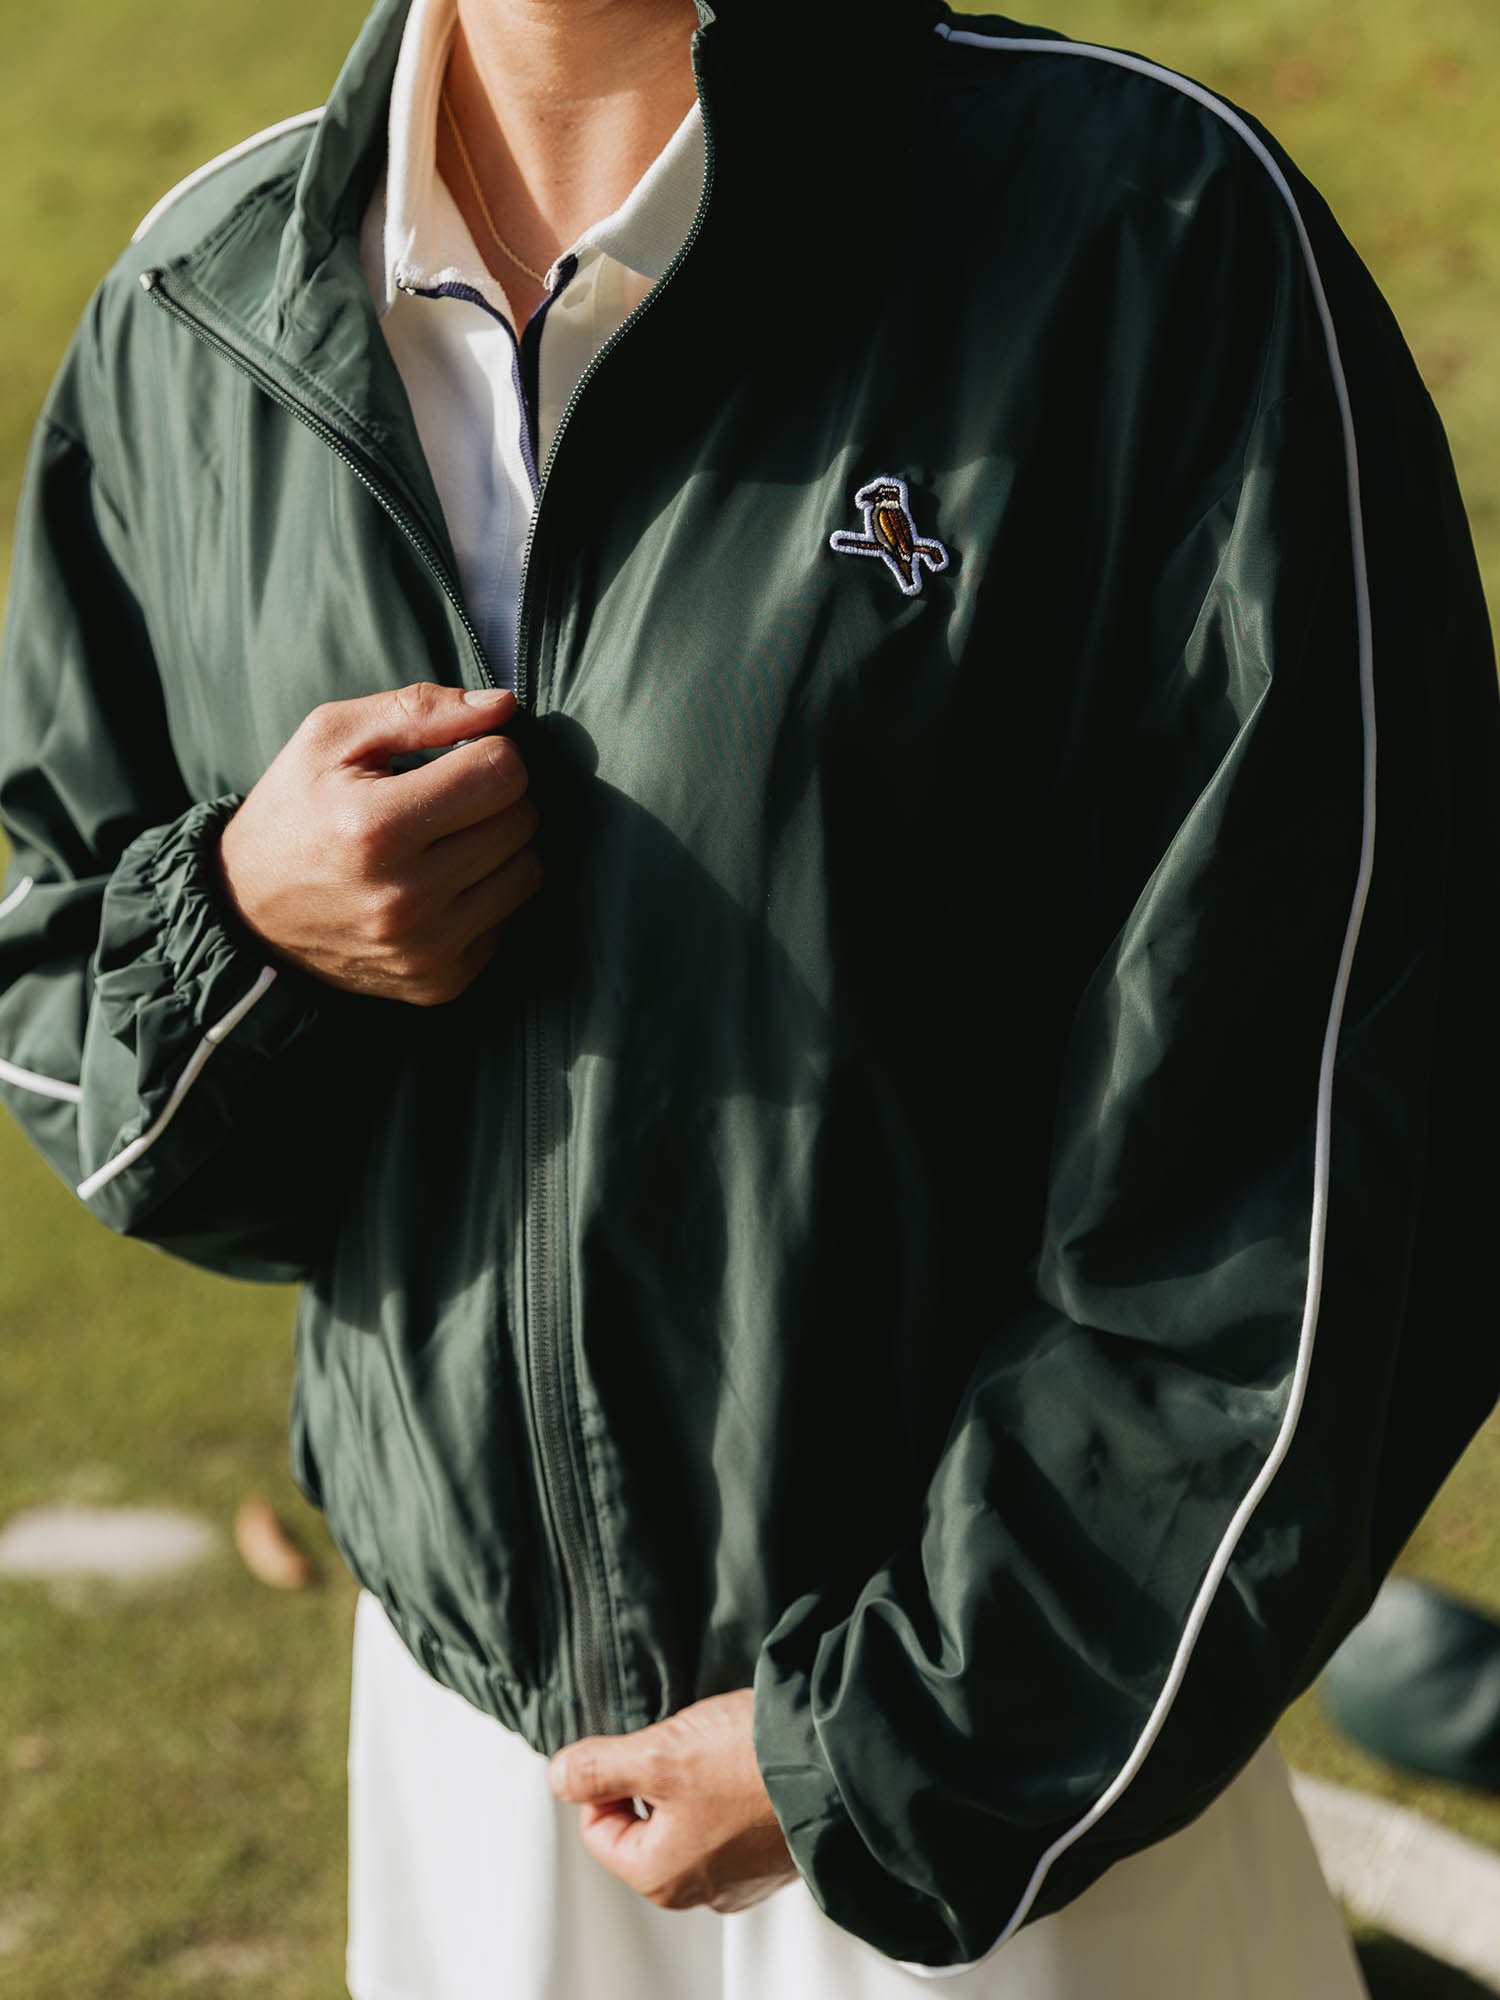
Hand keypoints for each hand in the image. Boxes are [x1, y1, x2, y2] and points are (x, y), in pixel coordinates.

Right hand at [217, 683, 539, 1004]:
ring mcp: (425, 949)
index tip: (456, 758)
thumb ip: (420, 709)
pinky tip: (441, 886)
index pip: (503, 772)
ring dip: (499, 846)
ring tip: (445, 841)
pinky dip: (487, 895)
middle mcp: (405, 898)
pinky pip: (510, 920)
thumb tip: (504, 705)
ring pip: (528, 870)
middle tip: (446, 799)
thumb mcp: (331, 737)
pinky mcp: (440, 982)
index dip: (488, 752)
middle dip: (494, 797)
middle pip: (521, 820)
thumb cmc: (295, 810)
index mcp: (376, 828)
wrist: (246, 914)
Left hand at [547, 1690, 797, 1913]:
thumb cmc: (751, 1766)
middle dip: (653, 1778)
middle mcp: (697, 1890)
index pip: (598, 1828)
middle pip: (643, 1825)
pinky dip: (730, 1789)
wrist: (838, 1766)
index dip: (608, 1778)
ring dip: (693, 1781)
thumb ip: (599, 1767)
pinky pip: (730, 1820)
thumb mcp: (656, 1755)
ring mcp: (739, 1875)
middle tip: (682, 1745)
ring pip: (688, 1820)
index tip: (638, 1747)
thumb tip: (561, 1776)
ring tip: (719, 1750)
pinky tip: (746, 1763)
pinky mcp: (772, 1854)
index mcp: (659, 1877)